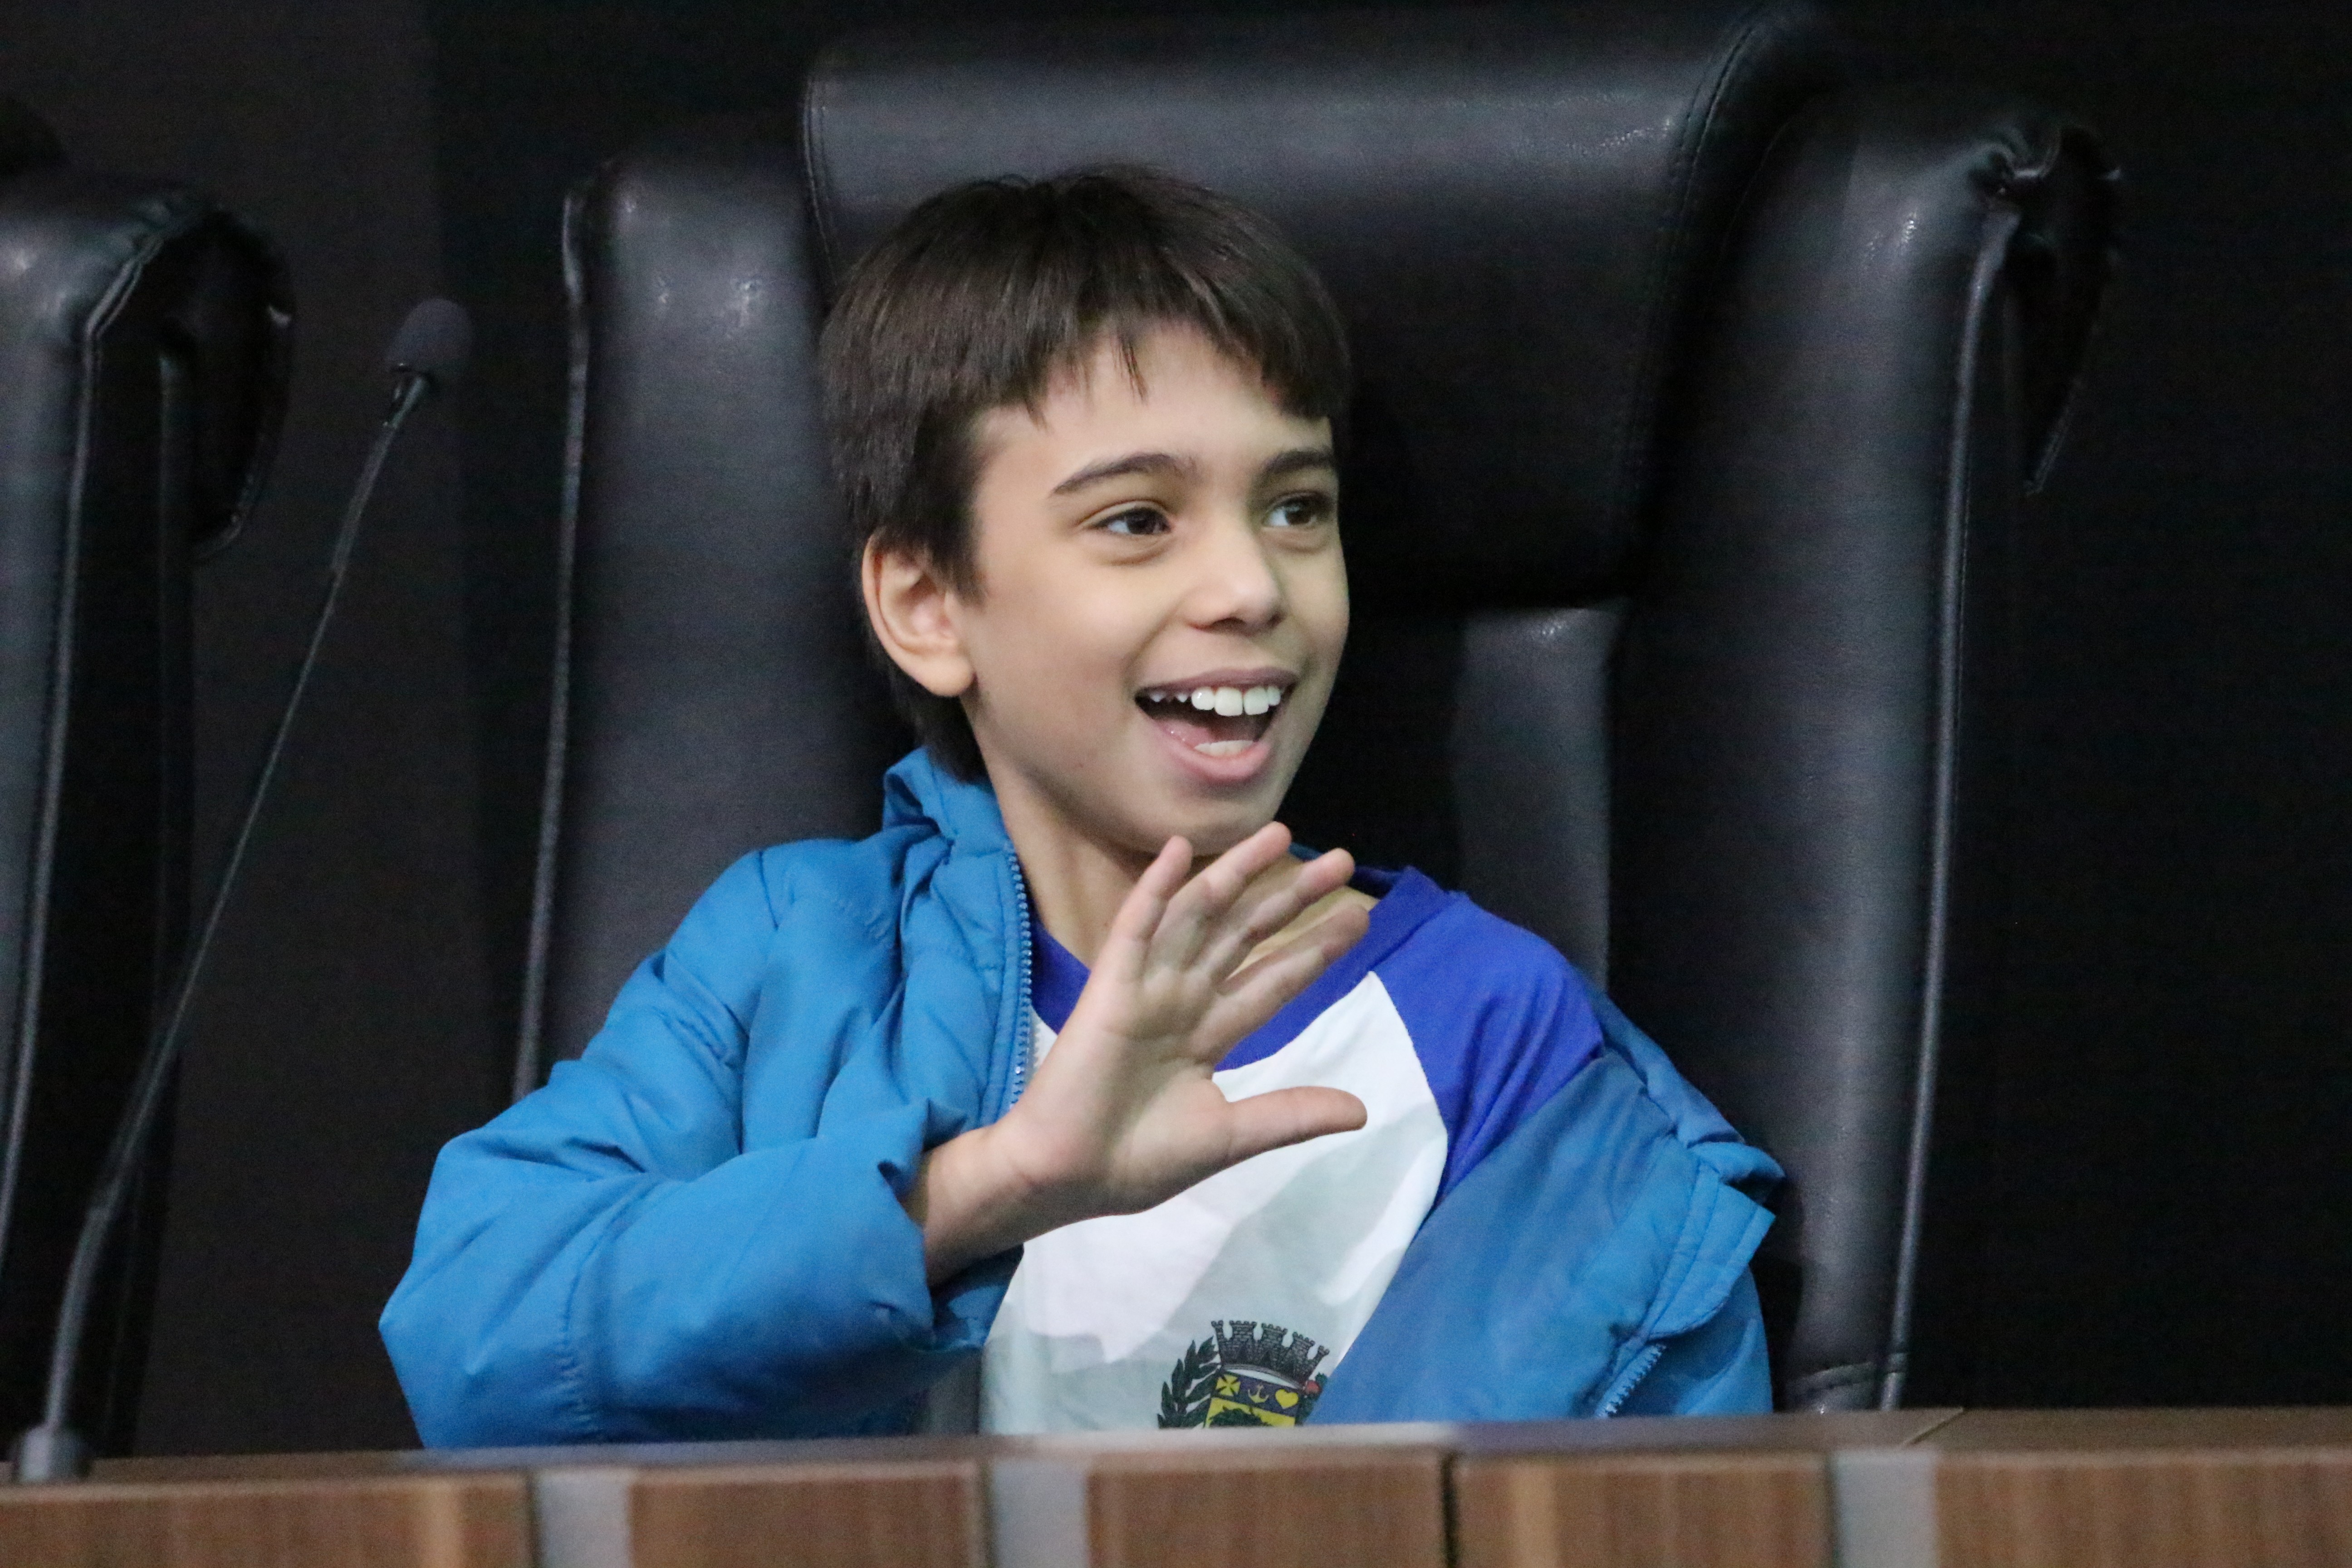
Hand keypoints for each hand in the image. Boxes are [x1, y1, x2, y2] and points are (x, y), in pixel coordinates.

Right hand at [908, 824, 1369, 1281]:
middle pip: (1246, 936)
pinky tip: (1178, 849)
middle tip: (1338, 861)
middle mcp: (1184, 1000)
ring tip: (1278, 835)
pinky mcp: (1110, 987)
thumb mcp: (1230, 1138)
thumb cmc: (1138, 1161)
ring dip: (1235, 874)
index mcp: (1210, 1034)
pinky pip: (1135, 927)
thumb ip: (1290, 1115)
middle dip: (1289, 898)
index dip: (1314, 948)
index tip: (1357, 916)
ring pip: (1199, 917)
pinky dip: (1155, 888)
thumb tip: (1361, 1111)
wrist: (1068, 1177)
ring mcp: (1147, 988)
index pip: (1274, 979)